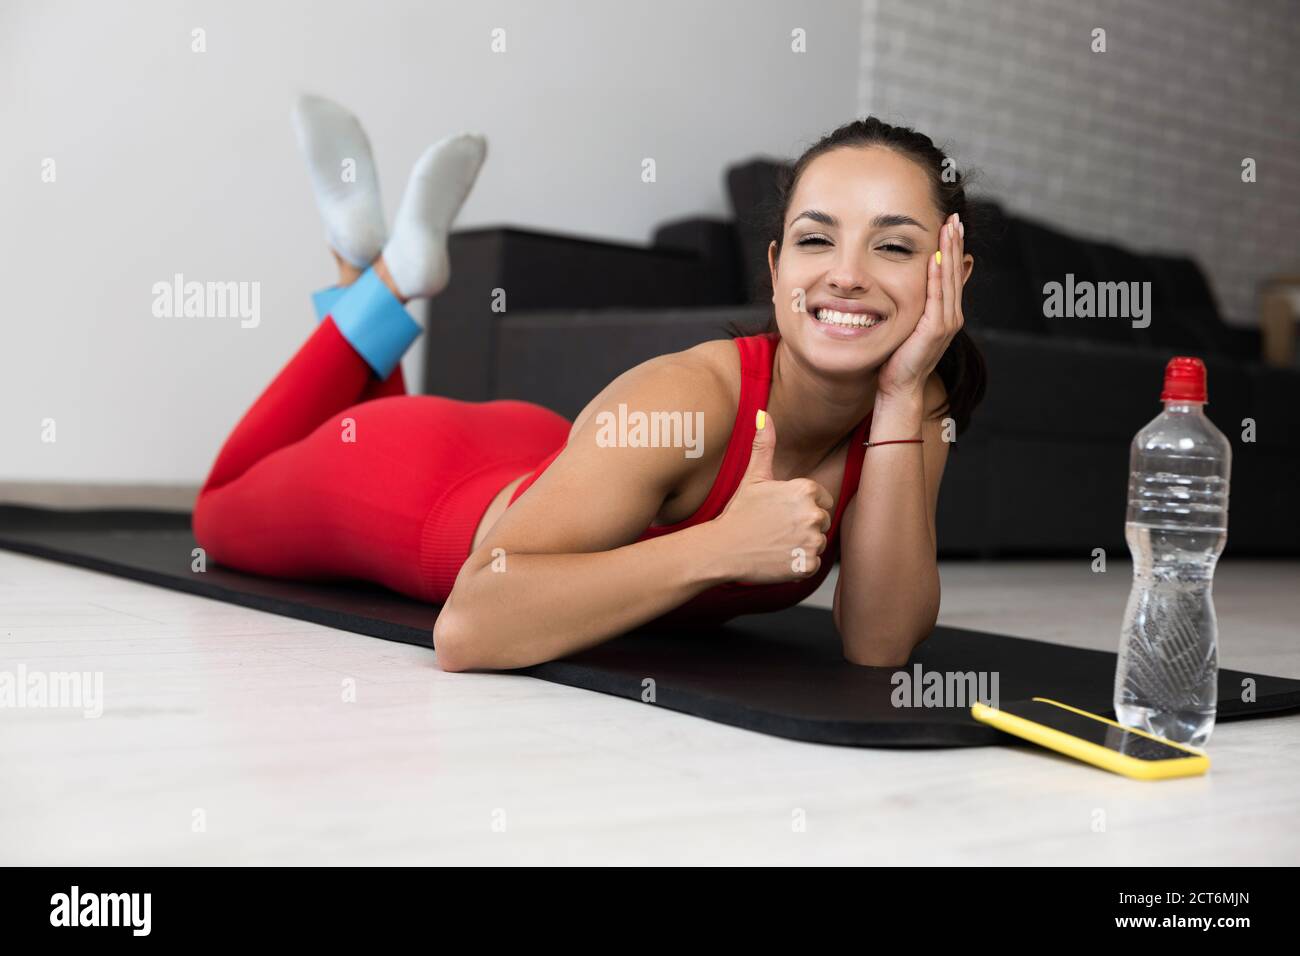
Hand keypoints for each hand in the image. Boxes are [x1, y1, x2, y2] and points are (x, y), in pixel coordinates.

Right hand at [709, 411, 833, 583]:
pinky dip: (797, 565)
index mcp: (805, 490)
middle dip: (803, 527)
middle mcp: (813, 514)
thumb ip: (764, 444)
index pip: (821, 500)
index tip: (780, 513)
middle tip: (775, 529)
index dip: (800, 507)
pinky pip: (812, 564)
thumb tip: (763, 413)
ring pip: (818, 543)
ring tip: (776, 543)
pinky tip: (778, 558)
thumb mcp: (753, 477)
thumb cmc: (738, 513)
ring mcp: (811, 541)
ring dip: (801, 546)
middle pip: (822, 522)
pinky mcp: (807, 565)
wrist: (721, 549)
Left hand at [877, 212, 966, 400]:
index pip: (950, 273)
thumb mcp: (909, 324)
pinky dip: (937, 276)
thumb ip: (915, 305)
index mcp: (946, 313)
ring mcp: (946, 322)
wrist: (900, 386)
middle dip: (955, 243)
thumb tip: (909, 287)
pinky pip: (937, 297)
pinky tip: (935, 257)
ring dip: (949, 252)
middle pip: (955, 271)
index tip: (951, 225)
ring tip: (950, 228)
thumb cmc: (899, 358)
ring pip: (949, 279)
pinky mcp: (936, 330)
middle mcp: (951, 315)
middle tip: (954, 218)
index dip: (952, 249)